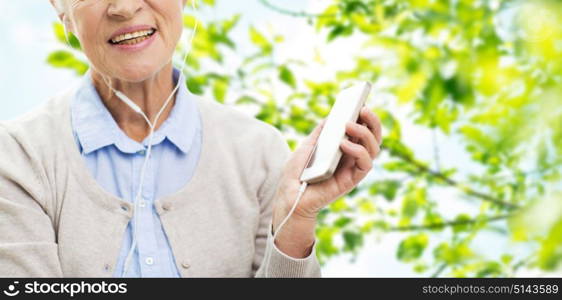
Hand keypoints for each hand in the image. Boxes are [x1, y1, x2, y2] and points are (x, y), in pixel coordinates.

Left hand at [272, 106, 381, 257]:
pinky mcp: (351, 180)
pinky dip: (358, 151)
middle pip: (373, 137)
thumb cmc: (296, 173)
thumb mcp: (307, 146)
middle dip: (372, 121)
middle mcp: (351, 157)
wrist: (289, 197)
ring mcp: (352, 168)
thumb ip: (321, 132)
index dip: (365, 116)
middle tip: (363, 108)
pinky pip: (365, 165)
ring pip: (373, 149)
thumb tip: (333, 115)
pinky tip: (344, 144)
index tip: (362, 101)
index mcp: (343, 147)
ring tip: (349, 124)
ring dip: (365, 134)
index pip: (362, 130)